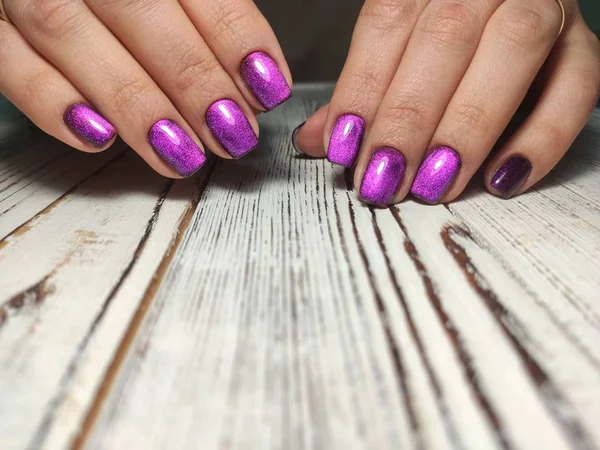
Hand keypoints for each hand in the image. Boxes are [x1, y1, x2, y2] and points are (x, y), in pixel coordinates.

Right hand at [0, 0, 291, 177]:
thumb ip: (204, 14)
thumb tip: (256, 77)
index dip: (234, 36)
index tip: (267, 87)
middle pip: (135, 7)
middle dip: (191, 78)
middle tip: (231, 132)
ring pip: (68, 33)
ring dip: (133, 102)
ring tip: (180, 152)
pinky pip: (7, 62)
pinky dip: (50, 103)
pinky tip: (97, 138)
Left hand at [293, 0, 599, 204]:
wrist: (513, 3)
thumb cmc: (445, 35)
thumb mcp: (396, 47)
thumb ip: (360, 88)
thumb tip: (315, 140)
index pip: (387, 21)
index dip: (362, 88)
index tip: (344, 147)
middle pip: (445, 38)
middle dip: (408, 118)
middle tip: (383, 178)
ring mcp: (545, 7)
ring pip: (511, 53)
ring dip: (467, 128)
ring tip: (432, 184)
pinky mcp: (584, 47)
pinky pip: (578, 89)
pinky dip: (541, 138)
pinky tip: (500, 179)